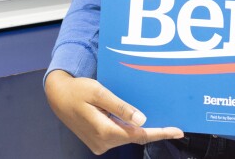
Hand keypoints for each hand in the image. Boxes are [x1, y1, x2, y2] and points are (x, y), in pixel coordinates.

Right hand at [44, 69, 183, 154]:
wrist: (57, 96)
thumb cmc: (77, 90)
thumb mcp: (99, 92)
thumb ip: (120, 107)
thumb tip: (142, 121)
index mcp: (104, 131)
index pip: (139, 135)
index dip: (160, 133)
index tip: (177, 132)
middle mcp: (103, 142)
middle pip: (135, 137)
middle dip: (153, 131)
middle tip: (172, 125)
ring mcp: (99, 144)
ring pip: (127, 137)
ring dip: (139, 129)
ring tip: (156, 120)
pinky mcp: (98, 141)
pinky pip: (119, 135)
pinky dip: (128, 128)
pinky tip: (134, 120)